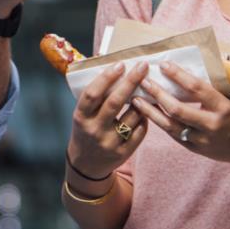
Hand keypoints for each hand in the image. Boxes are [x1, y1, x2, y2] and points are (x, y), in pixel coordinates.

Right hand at [65, 60, 151, 183]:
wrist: (86, 164)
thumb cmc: (86, 129)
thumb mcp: (82, 113)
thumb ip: (94, 95)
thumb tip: (109, 64)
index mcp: (80, 117)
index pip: (92, 94)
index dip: (106, 78)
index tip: (119, 64)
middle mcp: (94, 130)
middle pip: (115, 102)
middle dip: (130, 82)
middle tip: (142, 66)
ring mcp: (110, 142)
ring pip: (132, 116)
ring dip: (142, 99)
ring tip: (148, 86)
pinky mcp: (124, 152)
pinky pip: (141, 130)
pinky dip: (145, 117)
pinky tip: (146, 109)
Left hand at [137, 63, 229, 172]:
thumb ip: (210, 92)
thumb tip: (185, 73)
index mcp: (223, 108)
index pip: (197, 89)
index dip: (178, 75)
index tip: (164, 64)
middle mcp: (211, 126)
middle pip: (177, 109)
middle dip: (157, 94)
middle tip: (143, 81)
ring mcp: (202, 140)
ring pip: (170, 125)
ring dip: (150, 111)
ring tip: (135, 98)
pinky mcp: (195, 150)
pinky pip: (173, 134)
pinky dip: (159, 122)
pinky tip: (147, 112)